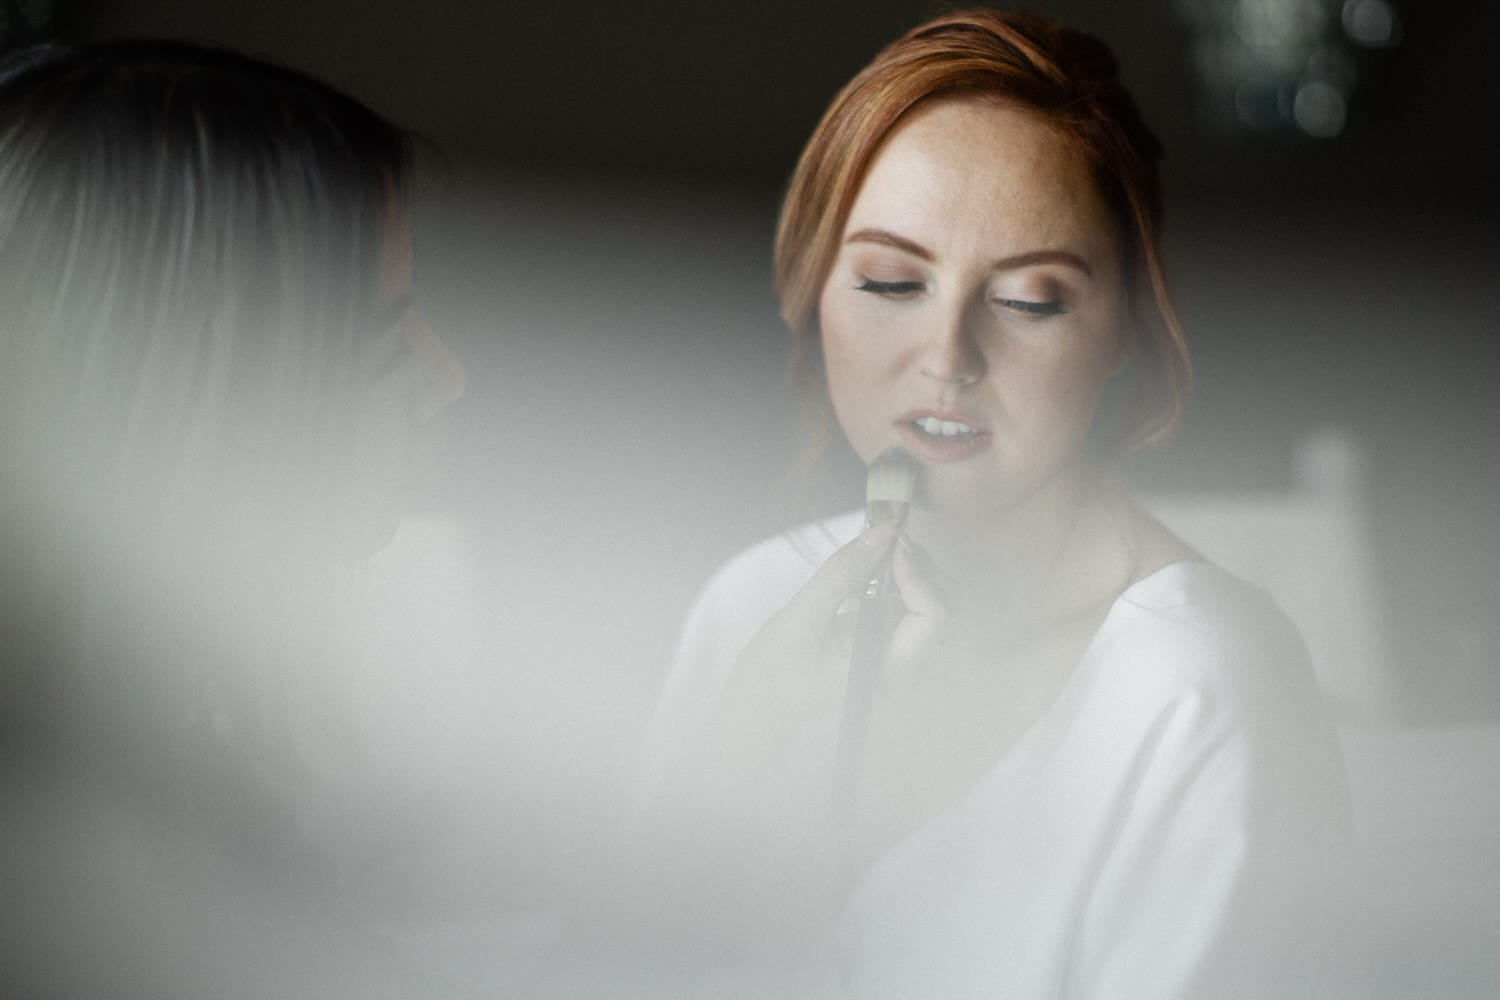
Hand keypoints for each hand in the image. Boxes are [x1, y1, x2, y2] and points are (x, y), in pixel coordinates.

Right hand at [709, 521, 950, 763]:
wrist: (757, 703)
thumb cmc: (773, 672)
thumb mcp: (800, 618)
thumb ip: (841, 574)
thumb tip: (880, 533)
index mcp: (887, 671)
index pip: (932, 618)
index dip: (918, 576)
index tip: (891, 546)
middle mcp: (903, 668)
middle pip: (943, 609)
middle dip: (921, 569)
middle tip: (887, 541)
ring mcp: (897, 657)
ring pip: (932, 605)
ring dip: (914, 571)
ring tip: (880, 550)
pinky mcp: (886, 645)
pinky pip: (911, 608)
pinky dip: (901, 580)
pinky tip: (874, 566)